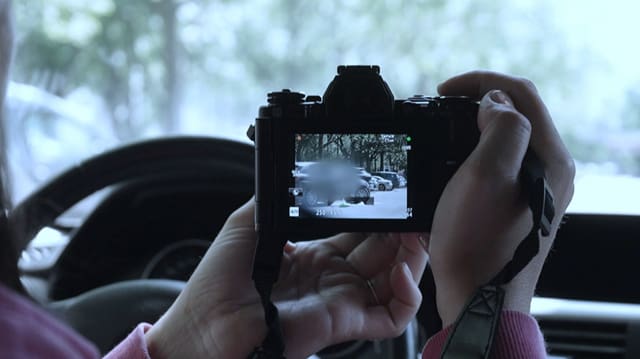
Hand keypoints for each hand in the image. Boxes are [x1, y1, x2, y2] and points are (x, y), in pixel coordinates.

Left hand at [145, 200, 427, 358]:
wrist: (205, 323)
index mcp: (313, 255)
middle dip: (402, 227)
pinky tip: (402, 269)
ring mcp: (342, 299)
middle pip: (383, 250)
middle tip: (414, 205)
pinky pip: (393, 316)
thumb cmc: (218, 281)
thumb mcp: (249, 223)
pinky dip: (408, 294)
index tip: (390, 193)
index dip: (378, 213)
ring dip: (413, 254)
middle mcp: (333, 277)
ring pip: (396, 281)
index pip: (359, 231)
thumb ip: (278, 199)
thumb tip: (297, 174)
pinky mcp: (346, 323)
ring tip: (417, 230)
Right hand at [428, 71, 574, 325]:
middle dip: (480, 99)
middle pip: (519, 112)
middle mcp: (551, 169)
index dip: (480, 82)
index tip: (443, 90)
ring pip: (511, 136)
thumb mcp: (485, 175)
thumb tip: (495, 102)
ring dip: (478, 123)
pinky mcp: (523, 203)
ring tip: (446, 128)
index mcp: (549, 157)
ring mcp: (539, 188)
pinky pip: (504, 160)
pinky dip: (479, 148)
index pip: (520, 94)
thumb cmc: (477, 242)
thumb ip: (500, 127)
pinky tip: (457, 159)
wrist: (479, 297)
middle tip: (443, 107)